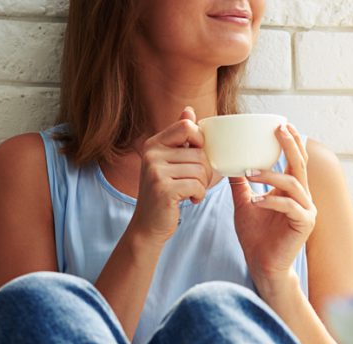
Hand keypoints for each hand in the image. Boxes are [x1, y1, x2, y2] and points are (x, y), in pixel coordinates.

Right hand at [129, 106, 214, 245]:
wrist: (148, 225)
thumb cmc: (164, 193)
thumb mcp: (169, 162)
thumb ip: (179, 137)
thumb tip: (188, 110)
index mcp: (154, 144)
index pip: (187, 127)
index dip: (200, 142)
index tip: (196, 159)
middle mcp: (151, 154)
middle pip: (199, 152)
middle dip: (205, 170)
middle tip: (196, 183)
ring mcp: (155, 171)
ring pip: (200, 169)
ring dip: (202, 185)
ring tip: (191, 191)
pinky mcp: (163, 189)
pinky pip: (197, 185)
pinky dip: (198, 195)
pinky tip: (190, 199)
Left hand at [230, 122, 315, 286]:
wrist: (262, 266)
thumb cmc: (255, 237)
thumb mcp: (244, 205)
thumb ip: (240, 185)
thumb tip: (229, 163)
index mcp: (291, 191)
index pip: (295, 160)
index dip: (291, 141)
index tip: (281, 124)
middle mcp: (303, 198)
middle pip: (300, 164)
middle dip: (290, 144)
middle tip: (278, 128)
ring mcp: (306, 211)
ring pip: (293, 183)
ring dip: (270, 175)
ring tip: (249, 172)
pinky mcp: (304, 224)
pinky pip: (290, 206)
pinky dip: (272, 200)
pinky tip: (257, 201)